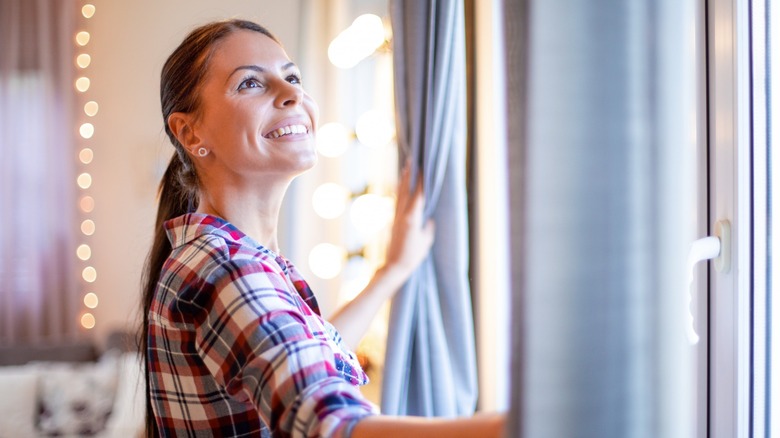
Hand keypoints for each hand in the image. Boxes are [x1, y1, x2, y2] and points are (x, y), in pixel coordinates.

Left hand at [383, 164, 435, 278]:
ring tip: (406, 166)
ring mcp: (397, 217)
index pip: (417, 195)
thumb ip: (428, 226)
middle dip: (410, 174)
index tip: (423, 168)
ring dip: (403, 180)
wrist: (394, 266)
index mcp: (411, 218)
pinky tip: (401, 185)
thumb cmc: (413, 255)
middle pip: (406, 190)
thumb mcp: (426, 241)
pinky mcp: (395, 221)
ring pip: (400, 194)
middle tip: (413, 159)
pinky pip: (398, 201)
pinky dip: (401, 190)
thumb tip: (429, 218)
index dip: (420, 181)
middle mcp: (402, 215)